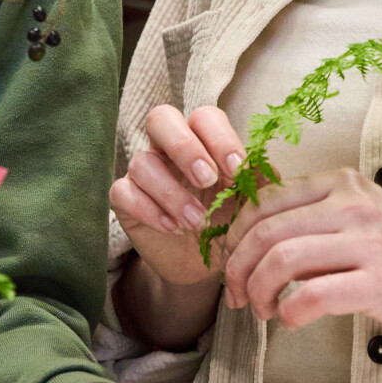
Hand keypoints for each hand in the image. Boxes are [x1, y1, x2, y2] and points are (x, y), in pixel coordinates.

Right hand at [109, 103, 246, 288]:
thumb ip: (257, 181)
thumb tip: (259, 163)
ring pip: (142, 162)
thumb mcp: (250, 204)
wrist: (206, 265)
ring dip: (172, 193)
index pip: (204, 117)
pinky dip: (147, 209)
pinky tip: (171, 228)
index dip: (220, 138)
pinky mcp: (125, 200)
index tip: (237, 170)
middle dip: (184, 147)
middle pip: (161, 118)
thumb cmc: (229, 222)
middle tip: (207, 180)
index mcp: (202, 140)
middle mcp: (168, 148)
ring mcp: (144, 172)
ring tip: (197, 221)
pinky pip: (122, 192)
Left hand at [219, 169, 381, 342]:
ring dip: (259, 292)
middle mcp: (353, 205)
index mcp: (341, 185)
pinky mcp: (381, 281)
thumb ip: (314, 223)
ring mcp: (369, 241)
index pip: (264, 202)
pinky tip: (290, 321)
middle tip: (237, 297)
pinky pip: (313, 294)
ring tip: (262, 311)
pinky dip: (290, 312)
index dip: (235, 237)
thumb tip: (251, 243)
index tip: (230, 266)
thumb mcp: (361, 220)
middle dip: (238, 269)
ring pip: (282, 259)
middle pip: (265, 231)